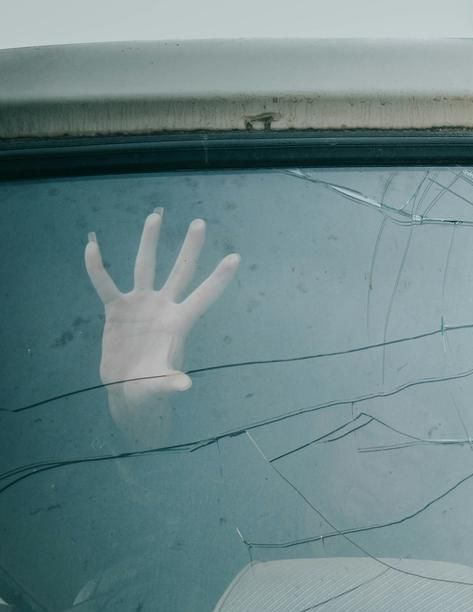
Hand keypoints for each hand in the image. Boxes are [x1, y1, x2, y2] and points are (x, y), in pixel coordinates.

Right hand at [85, 209, 238, 419]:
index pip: (204, 295)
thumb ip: (172, 383)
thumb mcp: (162, 387)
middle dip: (190, 248)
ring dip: (149, 241)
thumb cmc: (152, 390)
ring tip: (155, 216)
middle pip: (180, 271)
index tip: (236, 257)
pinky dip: (97, 266)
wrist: (128, 391)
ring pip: (146, 267)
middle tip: (200, 222)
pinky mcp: (117, 309)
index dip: (219, 278)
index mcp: (180, 322)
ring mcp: (141, 305)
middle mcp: (164, 307)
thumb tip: (184, 386)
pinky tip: (92, 244)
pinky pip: (105, 283)